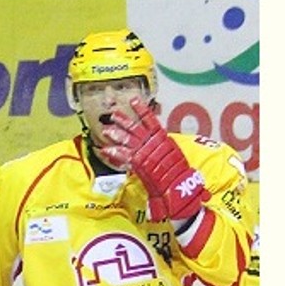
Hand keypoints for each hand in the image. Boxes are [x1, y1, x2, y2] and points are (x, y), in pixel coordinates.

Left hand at [100, 97, 209, 222]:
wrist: (179, 185)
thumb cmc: (177, 171)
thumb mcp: (172, 153)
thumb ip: (160, 144)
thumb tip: (155, 138)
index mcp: (162, 138)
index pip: (150, 119)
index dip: (141, 109)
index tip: (133, 99)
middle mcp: (153, 143)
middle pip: (136, 128)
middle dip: (123, 121)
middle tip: (112, 114)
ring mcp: (146, 153)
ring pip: (128, 140)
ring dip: (116, 135)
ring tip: (106, 131)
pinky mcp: (140, 164)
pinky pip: (124, 157)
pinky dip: (114, 154)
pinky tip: (105, 150)